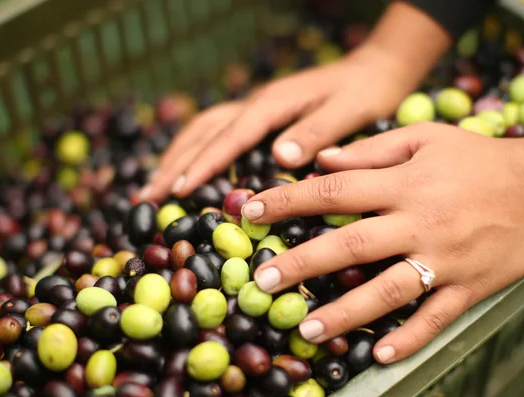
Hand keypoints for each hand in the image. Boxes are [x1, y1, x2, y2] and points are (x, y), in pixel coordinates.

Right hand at [139, 2, 449, 201]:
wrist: (375, 71)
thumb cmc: (366, 94)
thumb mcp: (351, 111)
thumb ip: (318, 131)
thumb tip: (280, 156)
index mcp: (274, 104)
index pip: (230, 136)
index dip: (204, 164)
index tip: (179, 190)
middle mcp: (257, 103)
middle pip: (203, 131)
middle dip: (173, 164)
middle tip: (147, 198)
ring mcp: (255, 108)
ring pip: (203, 130)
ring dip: (175, 157)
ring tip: (152, 189)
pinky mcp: (259, 116)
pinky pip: (216, 132)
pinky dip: (194, 151)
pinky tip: (185, 170)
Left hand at [240, 108, 523, 363]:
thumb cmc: (481, 159)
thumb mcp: (425, 139)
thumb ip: (371, 150)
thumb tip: (320, 159)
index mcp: (404, 183)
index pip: (335, 190)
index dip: (288, 200)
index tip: (248, 209)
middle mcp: (420, 222)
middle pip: (351, 244)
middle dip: (302, 263)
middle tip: (262, 281)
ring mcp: (446, 258)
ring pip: (388, 289)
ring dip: (346, 312)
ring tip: (307, 329)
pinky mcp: (470, 287)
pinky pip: (435, 317)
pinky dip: (408, 338)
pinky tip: (378, 355)